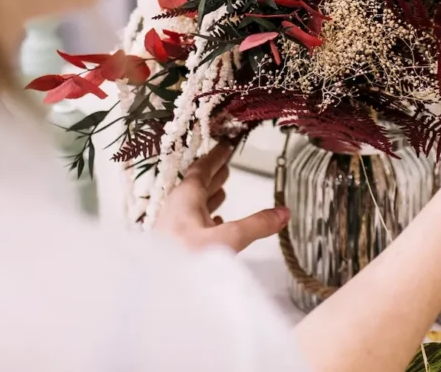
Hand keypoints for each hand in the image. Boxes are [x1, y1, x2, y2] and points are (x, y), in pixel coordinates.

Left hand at [154, 143, 290, 252]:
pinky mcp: (173, 248)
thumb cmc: (185, 261)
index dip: (216, 157)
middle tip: (228, 164)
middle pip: (197, 186)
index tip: (227, 144)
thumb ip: (256, 226)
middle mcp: (176, 210)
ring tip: (224, 190)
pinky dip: (206, 219)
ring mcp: (173, 229)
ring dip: (209, 197)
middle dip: (214, 175)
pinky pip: (192, 225)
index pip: (201, 170)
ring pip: (194, 206)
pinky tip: (215, 224)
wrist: (156, 295)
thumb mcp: (227, 240)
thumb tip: (284, 212)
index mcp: (184, 199)